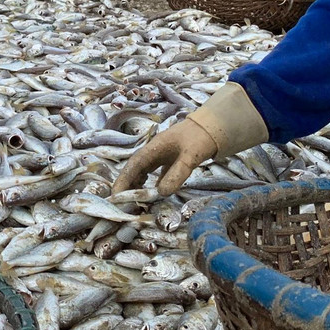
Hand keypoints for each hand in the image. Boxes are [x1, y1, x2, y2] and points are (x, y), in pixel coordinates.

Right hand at [115, 84, 267, 195]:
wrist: (213, 127)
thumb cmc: (199, 139)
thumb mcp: (189, 157)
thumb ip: (177, 174)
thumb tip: (161, 193)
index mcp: (154, 148)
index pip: (133, 166)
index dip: (123, 180)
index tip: (115, 195)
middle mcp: (154, 151)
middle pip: (135, 169)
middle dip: (127, 185)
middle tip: (121, 202)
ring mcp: (161, 155)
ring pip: (143, 171)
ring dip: (137, 184)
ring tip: (133, 200)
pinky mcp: (169, 159)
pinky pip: (154, 173)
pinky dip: (150, 183)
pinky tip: (151, 193)